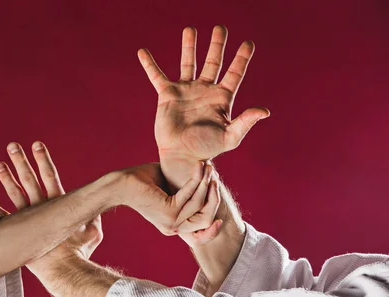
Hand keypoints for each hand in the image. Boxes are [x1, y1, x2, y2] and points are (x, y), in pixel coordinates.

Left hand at [0, 142, 102, 262]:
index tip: (36, 143)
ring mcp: (28, 222)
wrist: (65, 271)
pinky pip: (3, 221)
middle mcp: (41, 210)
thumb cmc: (81, 251)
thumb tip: (101, 204)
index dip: (43, 159)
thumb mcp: (93, 230)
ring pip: (15, 196)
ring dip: (6, 179)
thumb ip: (93, 215)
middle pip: (29, 181)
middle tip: (12, 146)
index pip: (50, 177)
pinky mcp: (19, 236)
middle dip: (21, 162)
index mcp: (59, 206)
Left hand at [115, 162, 221, 239]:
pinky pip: (190, 194)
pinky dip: (196, 178)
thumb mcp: (171, 187)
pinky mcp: (169, 211)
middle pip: (206, 215)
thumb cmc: (144, 181)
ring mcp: (171, 221)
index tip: (220, 201)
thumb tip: (206, 182)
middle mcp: (173, 227)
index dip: (213, 216)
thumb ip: (187, 190)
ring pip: (199, 202)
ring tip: (208, 166)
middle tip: (214, 173)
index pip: (201, 227)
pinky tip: (199, 166)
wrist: (122, 183)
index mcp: (173, 225)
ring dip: (206, 181)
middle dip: (213, 194)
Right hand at [138, 25, 269, 188]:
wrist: (182, 155)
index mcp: (221, 98)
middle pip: (213, 62)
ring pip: (188, 63)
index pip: (234, 73)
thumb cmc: (206, 149)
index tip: (249, 43)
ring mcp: (186, 91)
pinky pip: (157, 76)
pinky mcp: (167, 95)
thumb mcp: (230, 137)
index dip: (242, 58)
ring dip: (189, 46)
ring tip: (190, 29)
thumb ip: (246, 122)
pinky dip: (149, 64)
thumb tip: (265, 111)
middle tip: (221, 28)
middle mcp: (204, 90)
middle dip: (217, 45)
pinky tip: (143, 52)